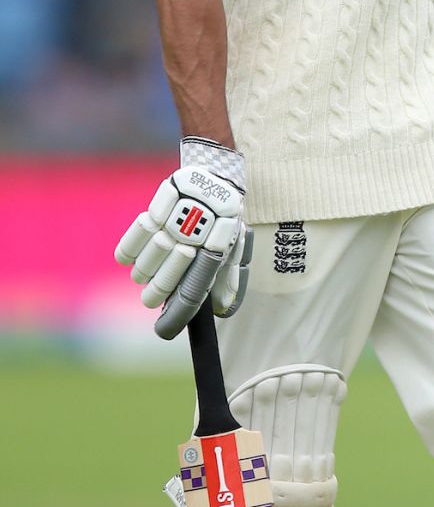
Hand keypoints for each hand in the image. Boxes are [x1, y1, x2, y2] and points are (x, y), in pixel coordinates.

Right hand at [115, 140, 247, 333]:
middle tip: (150, 299)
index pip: (194, 291)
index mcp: (218, 250)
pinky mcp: (164, 201)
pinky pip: (137, 234)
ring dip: (143, 273)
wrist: (218, 176)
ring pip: (148, 260)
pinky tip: (128, 259)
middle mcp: (198, 237)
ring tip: (143, 274)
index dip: (177, 314)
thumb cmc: (224, 219)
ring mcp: (179, 219)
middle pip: (166, 280)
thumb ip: (226, 277)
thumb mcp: (232, 246)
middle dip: (155, 295)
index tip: (163, 330)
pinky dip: (129, 250)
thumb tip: (220, 310)